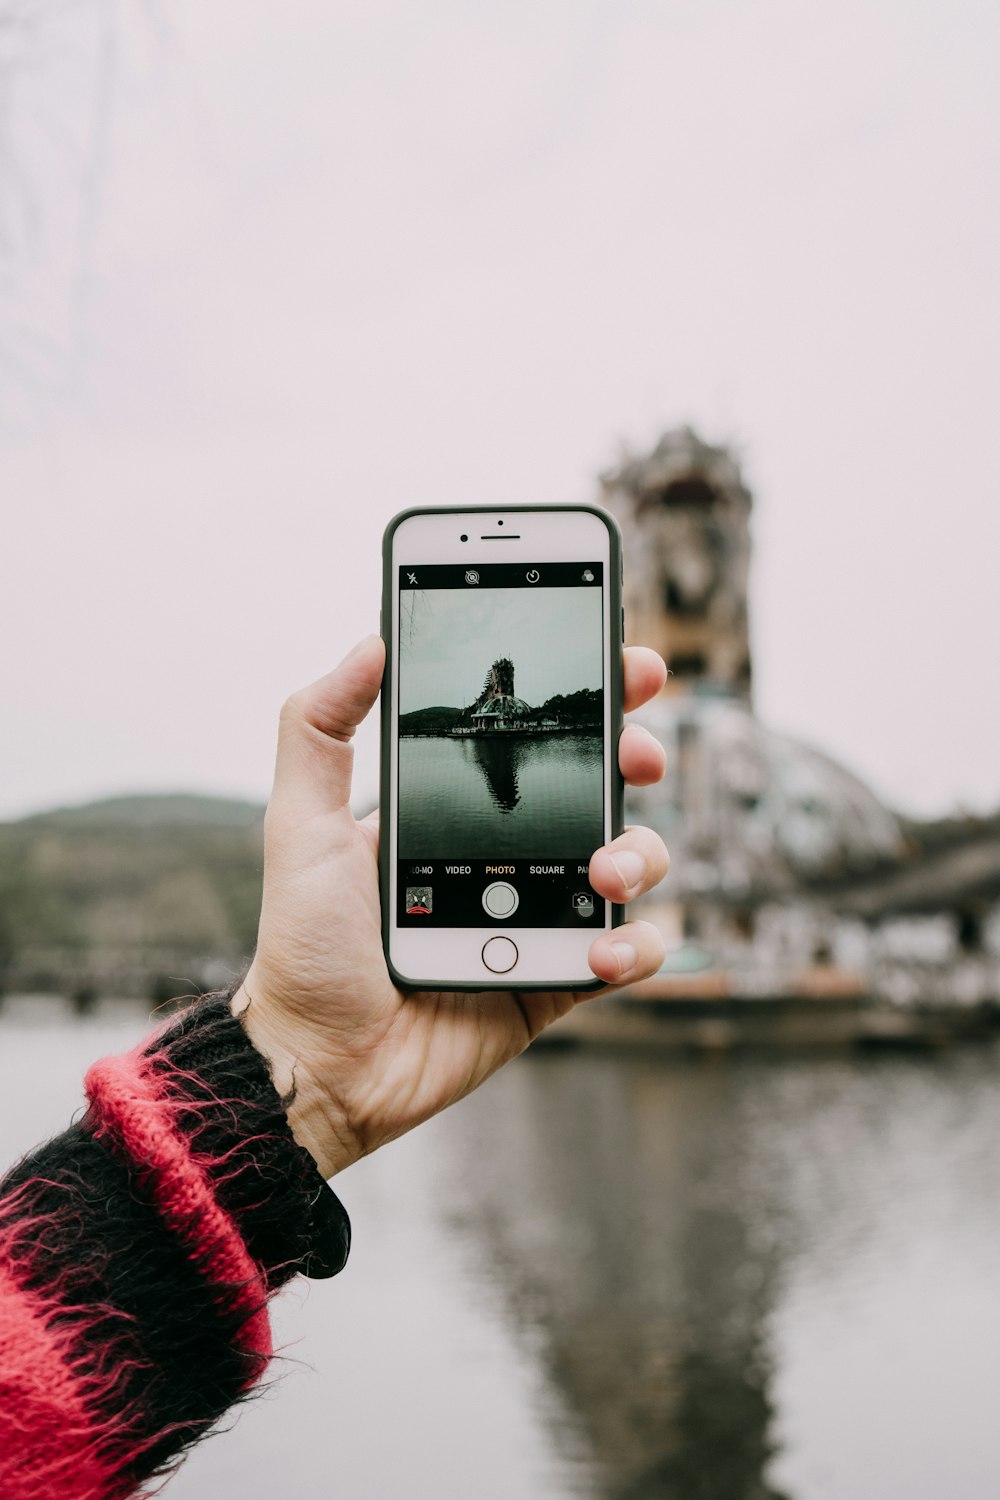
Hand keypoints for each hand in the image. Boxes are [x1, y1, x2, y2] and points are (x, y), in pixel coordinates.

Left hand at [233, 635, 668, 1177]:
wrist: (320, 1063)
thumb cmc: (305, 945)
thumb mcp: (300, 825)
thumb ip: (318, 729)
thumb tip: (367, 643)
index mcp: (457, 810)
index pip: (536, 738)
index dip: (590, 697)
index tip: (627, 665)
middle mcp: (508, 855)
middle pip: (601, 787)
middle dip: (633, 757)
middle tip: (635, 754)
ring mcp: (537, 917)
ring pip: (629, 863)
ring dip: (638, 853)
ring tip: (601, 872)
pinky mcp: (556, 981)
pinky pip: (623, 954)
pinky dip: (632, 947)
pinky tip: (601, 949)